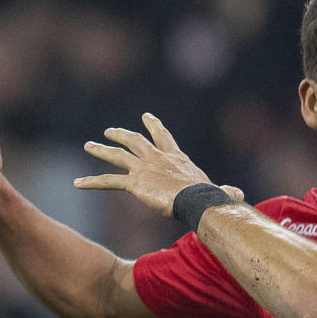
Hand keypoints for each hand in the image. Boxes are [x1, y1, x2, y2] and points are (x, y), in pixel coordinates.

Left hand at [74, 114, 242, 215]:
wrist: (197, 199)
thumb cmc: (210, 198)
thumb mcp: (218, 192)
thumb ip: (226, 193)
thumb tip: (239, 196)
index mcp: (176, 158)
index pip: (163, 137)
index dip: (154, 126)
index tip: (146, 117)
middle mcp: (157, 158)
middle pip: (135, 141)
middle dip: (121, 135)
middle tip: (109, 131)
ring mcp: (143, 168)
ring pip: (117, 155)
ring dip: (101, 150)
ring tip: (89, 146)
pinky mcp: (134, 183)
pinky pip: (108, 181)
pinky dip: (91, 182)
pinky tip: (77, 183)